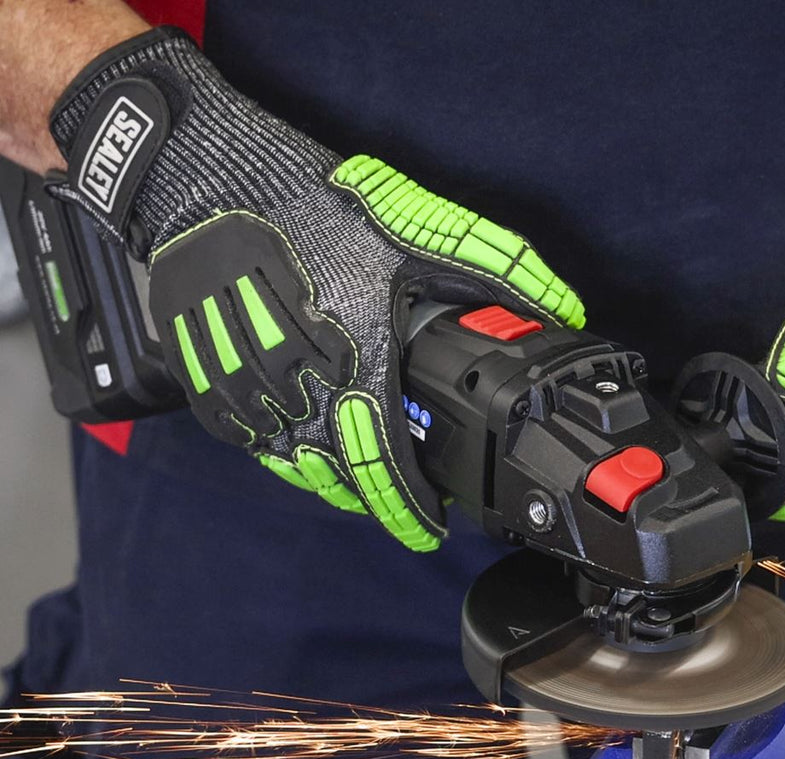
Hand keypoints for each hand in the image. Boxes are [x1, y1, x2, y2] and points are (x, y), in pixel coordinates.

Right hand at [47, 29, 583, 550]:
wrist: (207, 186)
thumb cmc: (312, 209)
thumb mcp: (414, 231)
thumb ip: (495, 270)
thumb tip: (562, 309)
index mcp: (358, 367)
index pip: (388, 467)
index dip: (411, 510)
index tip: (431, 531)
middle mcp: (302, 396)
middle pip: (344, 479)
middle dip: (378, 499)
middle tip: (404, 504)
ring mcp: (252, 400)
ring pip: (301, 469)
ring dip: (336, 480)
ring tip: (363, 478)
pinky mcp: (212, 393)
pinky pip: (258, 447)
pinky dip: (291, 456)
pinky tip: (311, 445)